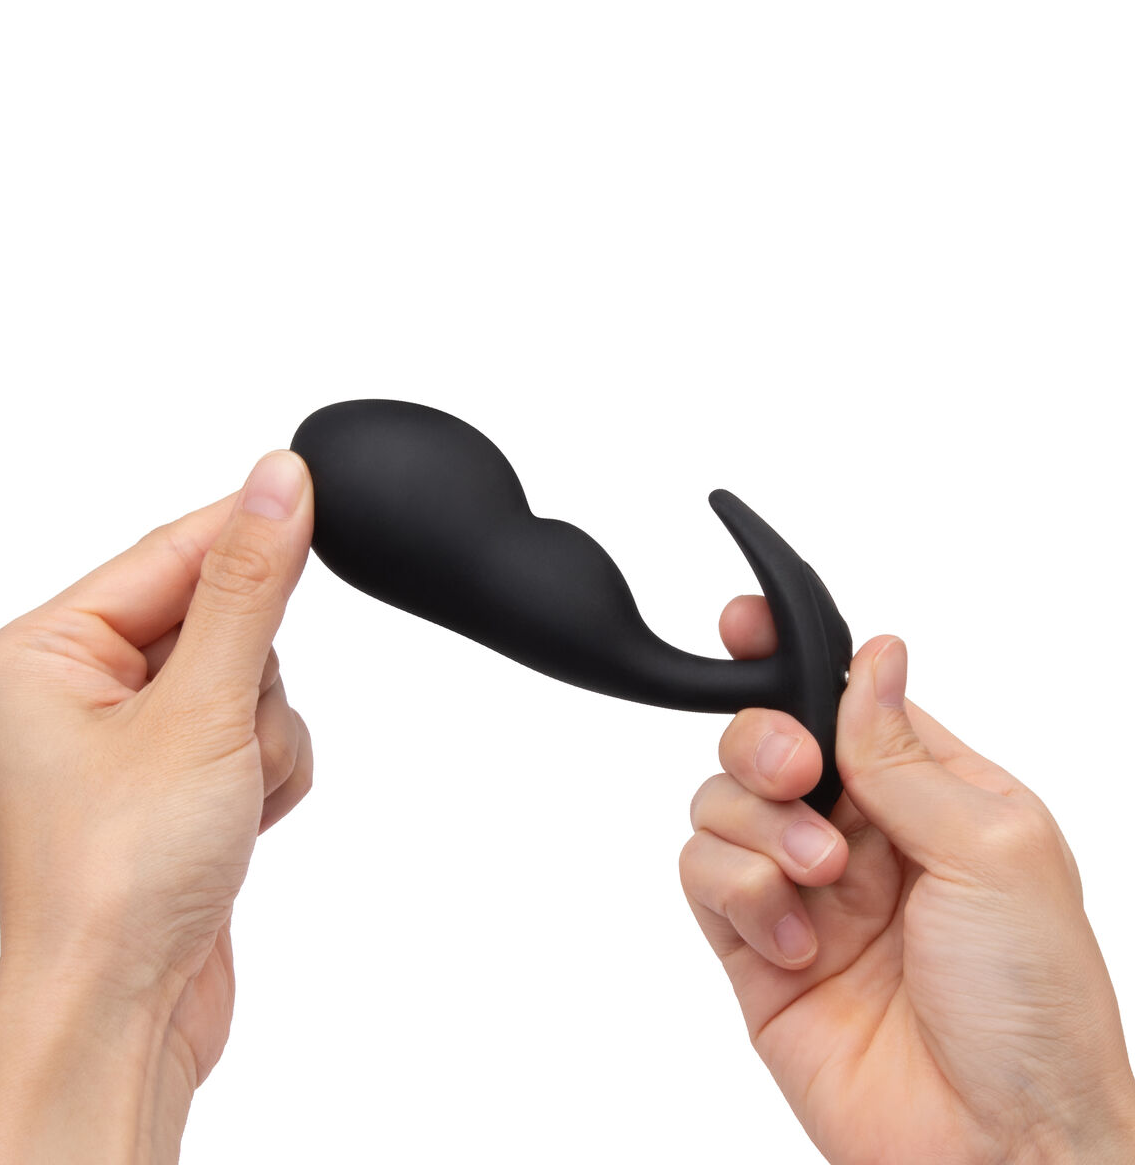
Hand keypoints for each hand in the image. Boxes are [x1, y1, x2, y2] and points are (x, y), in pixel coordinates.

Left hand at [0, 451, 314, 1163]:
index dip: (247, 535)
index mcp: (39, 653)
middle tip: (224, 742)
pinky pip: (254, 728)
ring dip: (262, 734)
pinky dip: (268, 768)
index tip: (314, 498)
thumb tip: (276, 481)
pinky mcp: (174, 778)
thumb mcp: (198, 709)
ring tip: (226, 801)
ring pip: (250, 677)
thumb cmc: (118, 882)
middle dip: (247, 682)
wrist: (125, 1016)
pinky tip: (238, 821)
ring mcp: (127, 737)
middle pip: (217, 618)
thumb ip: (247, 586)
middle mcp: (73, 689)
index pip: (168, 552)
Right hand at [680, 596, 1134, 1164]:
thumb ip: (907, 752)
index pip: (841, 697)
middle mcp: (858, 832)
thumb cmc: (1036, 1010)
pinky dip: (741, 896)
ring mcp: (801, 889)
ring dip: (760, 831)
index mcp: (927, 792)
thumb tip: (876, 656)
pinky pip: (701, 876)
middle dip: (764, 743)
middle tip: (801, 777)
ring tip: (822, 884)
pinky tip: (797, 944)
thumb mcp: (995, 849)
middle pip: (763, 740)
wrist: (996, 1152)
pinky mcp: (754, 946)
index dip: (788, 656)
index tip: (744, 625)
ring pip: (718, 802)